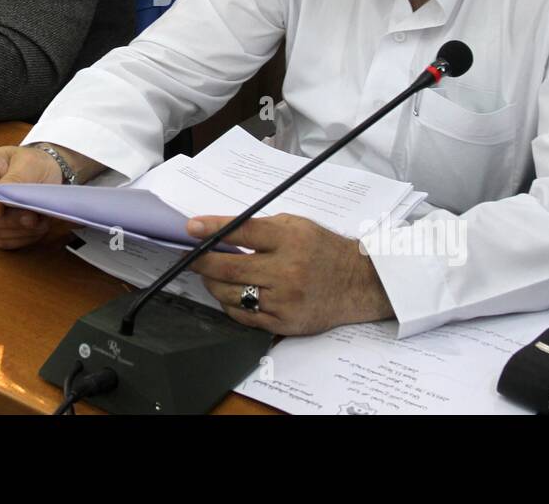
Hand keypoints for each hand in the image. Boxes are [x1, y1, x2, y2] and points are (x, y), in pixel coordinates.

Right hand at [0, 146, 62, 248]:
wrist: (50, 171)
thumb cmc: (35, 161)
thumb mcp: (28, 163)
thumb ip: (13, 180)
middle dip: (8, 219)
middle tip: (31, 216)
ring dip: (18, 229)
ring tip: (40, 220)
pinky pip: (4, 240)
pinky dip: (22, 237)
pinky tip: (37, 227)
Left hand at [187, 213, 393, 335]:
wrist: (357, 283)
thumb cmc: (322, 249)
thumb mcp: (295, 226)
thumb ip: (258, 228)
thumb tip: (217, 232)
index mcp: (289, 239)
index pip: (242, 231)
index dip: (212, 229)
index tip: (191, 228)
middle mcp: (287, 270)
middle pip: (229, 267)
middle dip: (202, 261)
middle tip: (190, 257)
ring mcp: (284, 300)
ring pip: (231, 294)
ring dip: (213, 283)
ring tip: (211, 274)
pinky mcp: (283, 323)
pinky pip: (243, 316)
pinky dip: (230, 304)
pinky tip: (230, 293)